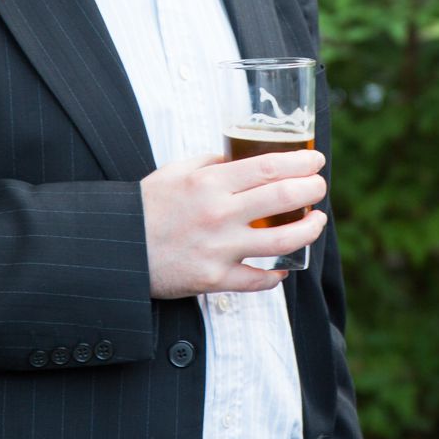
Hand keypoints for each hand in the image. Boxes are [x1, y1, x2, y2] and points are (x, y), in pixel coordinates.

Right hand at [141, 150, 327, 298]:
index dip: (301, 163)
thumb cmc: (147, 206)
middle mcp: (219, 214)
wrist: (119, 248)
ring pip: (282, 242)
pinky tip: (284, 267)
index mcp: (210, 183)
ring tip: (317, 222)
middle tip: (319, 187)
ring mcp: (219, 249)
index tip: (316, 161)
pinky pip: (258, 280)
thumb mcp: (177, 171)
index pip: (269, 167)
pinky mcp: (214, 279)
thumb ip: (213, 163)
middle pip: (283, 198)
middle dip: (312, 190)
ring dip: (309, 231)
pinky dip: (276, 275)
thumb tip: (245, 157)